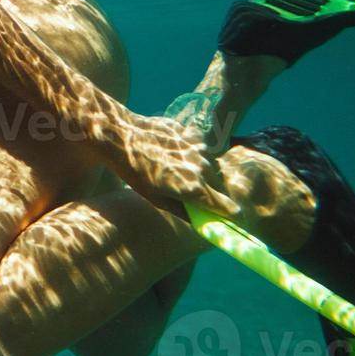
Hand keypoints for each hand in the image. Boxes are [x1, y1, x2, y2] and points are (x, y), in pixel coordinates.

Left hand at [111, 115, 241, 218]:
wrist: (121, 136)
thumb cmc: (134, 172)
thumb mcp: (156, 198)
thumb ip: (182, 210)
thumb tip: (201, 221)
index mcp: (193, 188)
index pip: (227, 207)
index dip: (230, 214)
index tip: (233, 218)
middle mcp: (203, 168)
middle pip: (219, 187)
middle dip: (212, 193)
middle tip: (195, 195)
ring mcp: (200, 149)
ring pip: (211, 167)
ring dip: (202, 172)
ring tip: (177, 171)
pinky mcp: (194, 134)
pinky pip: (201, 150)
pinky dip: (193, 155)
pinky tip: (173, 153)